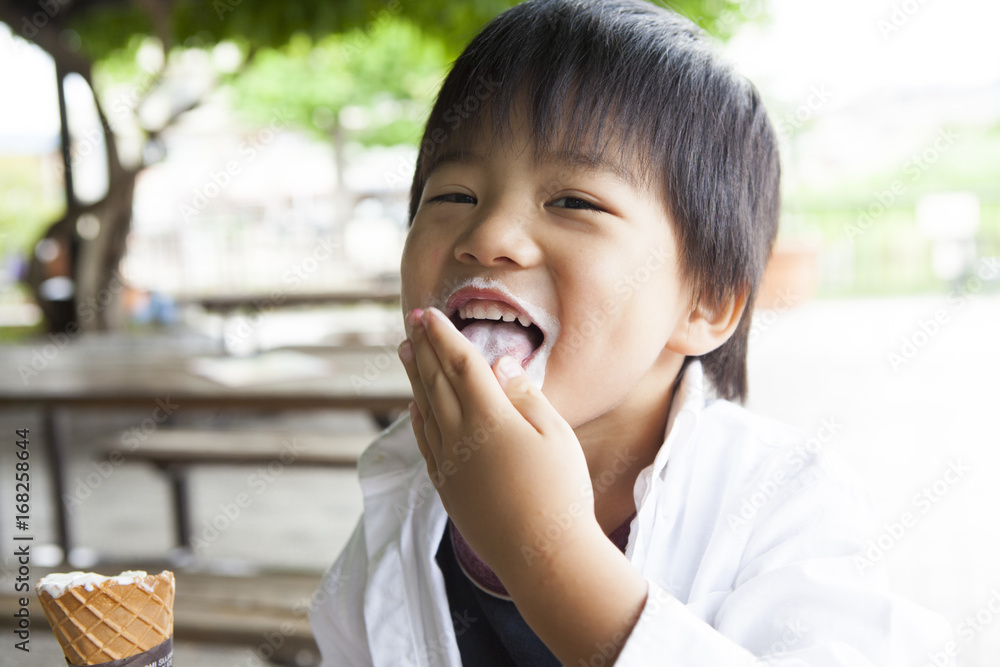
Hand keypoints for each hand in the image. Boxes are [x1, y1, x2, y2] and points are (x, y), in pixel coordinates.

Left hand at [398, 307, 597, 578]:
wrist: (542, 556)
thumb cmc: (559, 492)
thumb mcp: (555, 433)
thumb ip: (524, 394)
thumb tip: (499, 363)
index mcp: (488, 417)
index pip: (460, 364)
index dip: (443, 336)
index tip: (428, 314)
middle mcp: (459, 436)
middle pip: (435, 381)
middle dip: (422, 347)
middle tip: (410, 320)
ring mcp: (449, 463)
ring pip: (425, 408)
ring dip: (413, 376)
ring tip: (405, 351)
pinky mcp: (448, 487)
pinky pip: (425, 441)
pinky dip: (417, 417)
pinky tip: (415, 405)